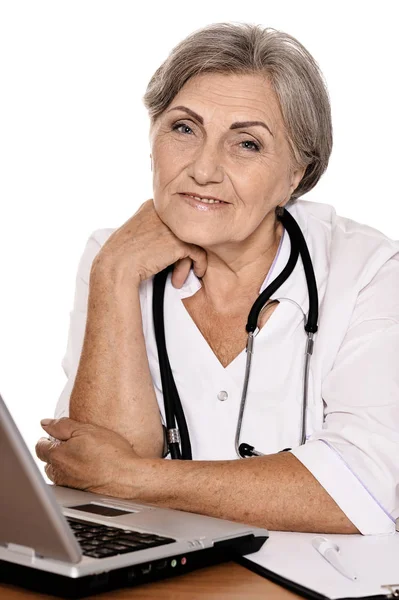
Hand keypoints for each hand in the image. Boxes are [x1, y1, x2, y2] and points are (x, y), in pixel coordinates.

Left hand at [35, 418, 138, 496]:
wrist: (128, 479)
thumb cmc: (111, 454)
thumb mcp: (87, 430)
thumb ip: (62, 425)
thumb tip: (45, 423)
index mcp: (57, 456)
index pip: (40, 446)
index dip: (49, 437)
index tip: (61, 434)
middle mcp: (59, 473)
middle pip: (48, 460)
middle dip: (57, 450)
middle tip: (77, 443)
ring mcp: (69, 484)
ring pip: (59, 471)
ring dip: (67, 463)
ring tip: (86, 455)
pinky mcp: (79, 492)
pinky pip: (71, 480)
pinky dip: (77, 473)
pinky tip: (92, 467)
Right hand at [92, 199, 207, 288]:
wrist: (117, 267)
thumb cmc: (121, 256)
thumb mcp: (135, 233)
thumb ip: (152, 229)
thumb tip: (167, 240)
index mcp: (152, 206)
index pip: (174, 221)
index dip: (174, 240)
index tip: (170, 256)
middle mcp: (164, 212)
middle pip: (184, 231)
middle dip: (182, 252)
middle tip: (176, 268)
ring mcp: (173, 227)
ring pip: (192, 242)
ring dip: (188, 261)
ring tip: (180, 277)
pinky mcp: (180, 243)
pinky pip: (199, 253)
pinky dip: (199, 264)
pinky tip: (196, 272)